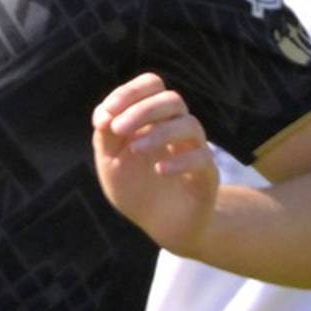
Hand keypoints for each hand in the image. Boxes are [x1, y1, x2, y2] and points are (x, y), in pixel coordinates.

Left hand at [92, 73, 219, 253]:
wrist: (161, 225)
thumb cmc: (136, 188)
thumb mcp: (110, 162)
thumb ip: (105, 136)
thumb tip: (104, 114)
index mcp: (154, 117)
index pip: (152, 85)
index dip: (129, 92)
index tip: (106, 114)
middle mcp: (177, 127)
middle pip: (172, 99)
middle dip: (142, 110)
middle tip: (118, 129)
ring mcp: (195, 149)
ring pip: (189, 124)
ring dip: (159, 132)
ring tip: (134, 149)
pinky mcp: (207, 175)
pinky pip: (201, 158)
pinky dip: (180, 161)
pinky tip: (159, 171)